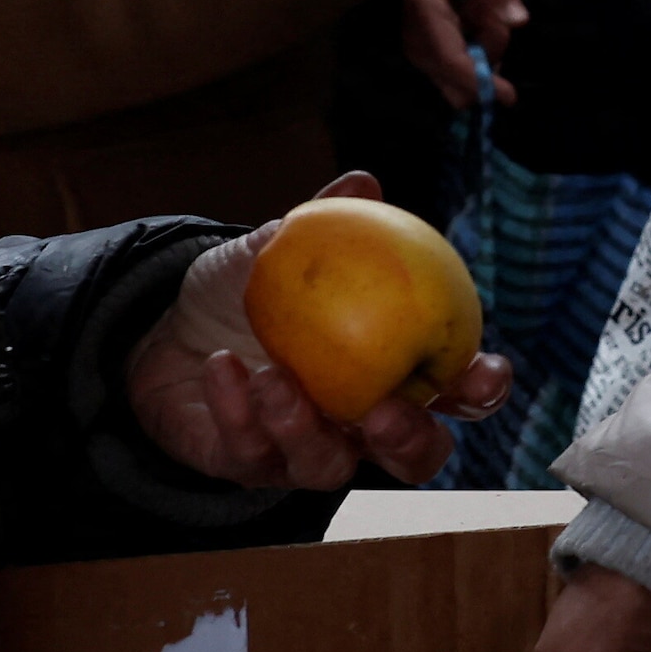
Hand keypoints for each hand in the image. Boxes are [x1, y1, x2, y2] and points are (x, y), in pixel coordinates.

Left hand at [125, 173, 511, 489]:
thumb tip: (363, 182)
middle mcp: (361, 425)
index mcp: (393, 374)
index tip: (483, 373)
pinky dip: (239, 411)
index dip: (480, 390)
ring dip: (303, 426)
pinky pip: (253, 452)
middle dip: (409, 441)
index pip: (456, 392)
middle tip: (382, 412)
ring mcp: (307, 453)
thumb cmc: (244, 292)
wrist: (168, 330)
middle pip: (416, 458)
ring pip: (329, 469)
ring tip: (273, 376)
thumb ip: (324, 224)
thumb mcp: (278, 250)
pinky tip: (222, 368)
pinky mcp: (250, 467)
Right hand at [402, 0, 524, 109]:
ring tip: (480, 17)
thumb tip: (519, 20)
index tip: (509, 95)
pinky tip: (474, 32)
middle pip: (458, 77)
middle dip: (486, 56)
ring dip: (482, 55)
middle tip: (489, 16)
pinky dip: (475, 59)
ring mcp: (416, 53)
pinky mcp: (423, 62)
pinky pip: (458, 79)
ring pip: (460, 81)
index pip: (451, 60)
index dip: (479, 81)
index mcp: (425, 10)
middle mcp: (414, 38)